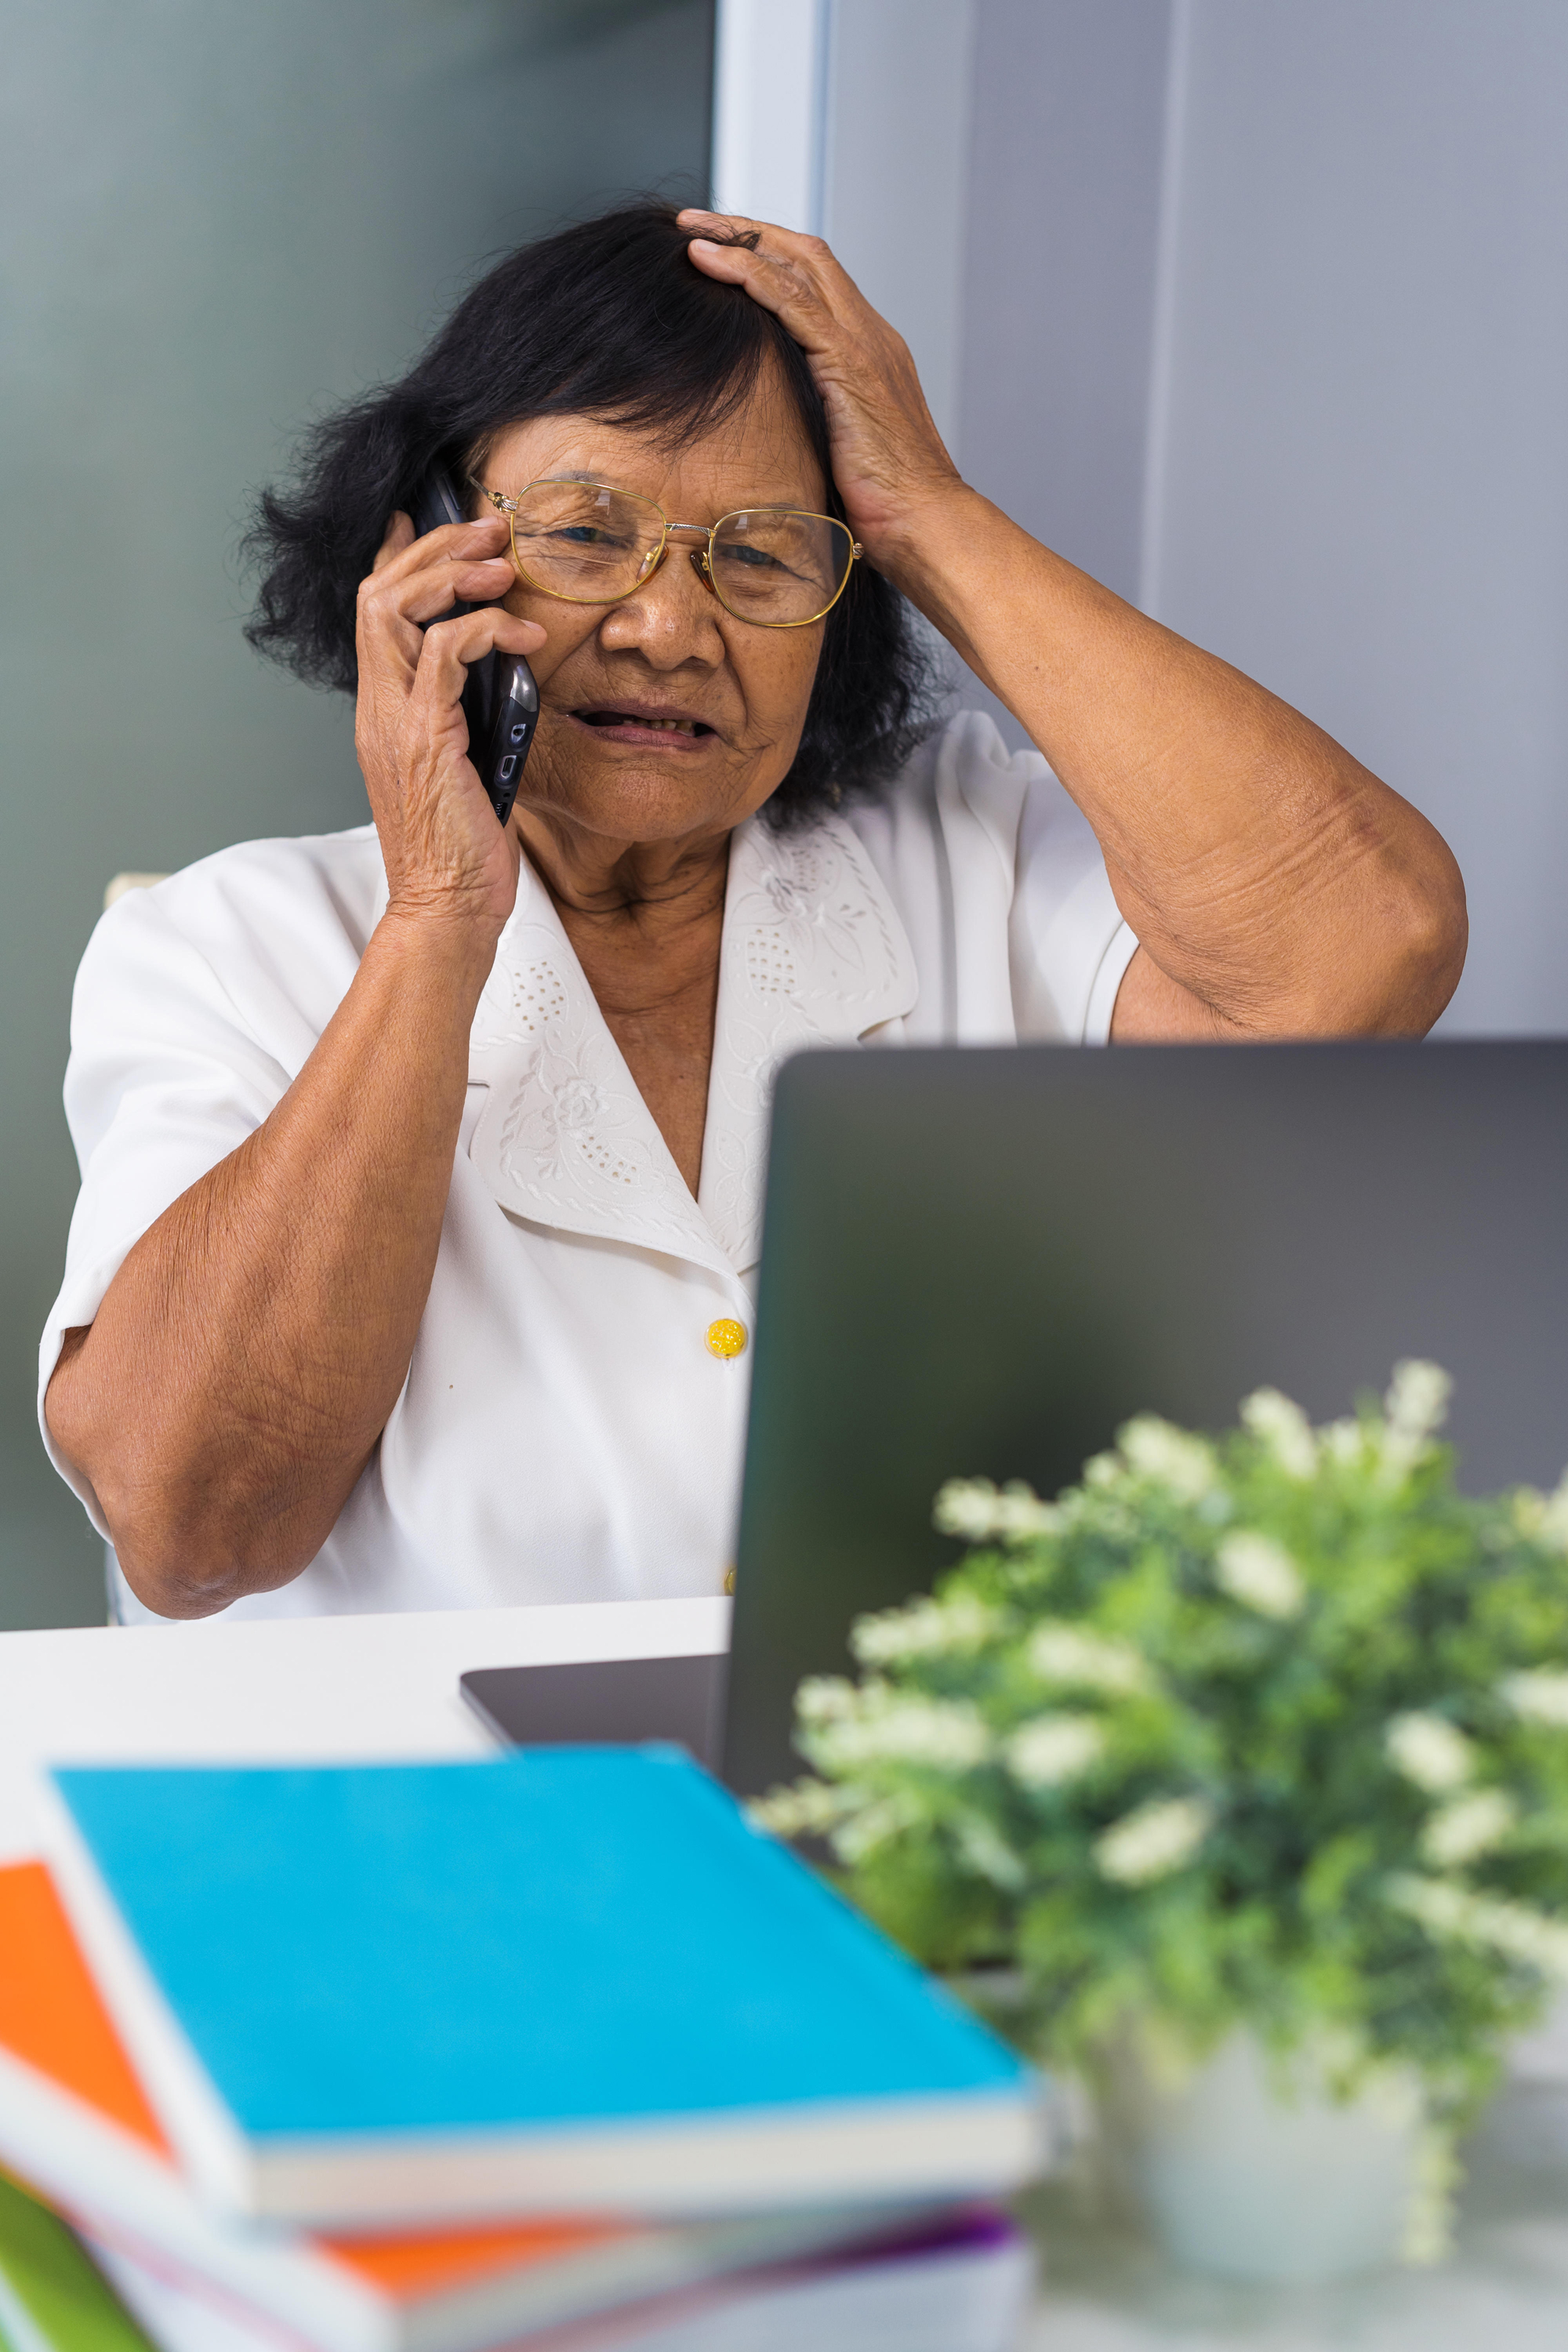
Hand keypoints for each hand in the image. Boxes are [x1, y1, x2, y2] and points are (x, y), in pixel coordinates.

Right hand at [354, 513, 547, 941]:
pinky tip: (524, 637)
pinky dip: (485, 630)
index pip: (372, 613)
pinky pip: (443, 654)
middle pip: (376, 593)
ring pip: (394, 609)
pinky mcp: (426, 738)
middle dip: (434, 549)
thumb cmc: (462, 851)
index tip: (428, 521)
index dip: (397, 558)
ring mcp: (395, 722)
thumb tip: (499, 673)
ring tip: (502, 565)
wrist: (446, 912)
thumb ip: (465, 716)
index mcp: (383, 714)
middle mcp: (378, 710)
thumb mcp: (465, 766)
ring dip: (452, 574)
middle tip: (487, 530)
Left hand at [677, 209, 964, 569]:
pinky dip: (748, 274)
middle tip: (694, 221)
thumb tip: (772, 435)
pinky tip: (709, 261)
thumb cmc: (885, 506)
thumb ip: (813, 423)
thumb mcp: (840, 451)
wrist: (924, 523)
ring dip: (738, 239)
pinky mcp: (849, 363)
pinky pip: (792, 300)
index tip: (720, 250)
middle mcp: (870, 334)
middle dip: (747, 230)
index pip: (816, 279)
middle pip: (805, 253)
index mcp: (870, 351)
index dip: (767, 256)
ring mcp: (862, 343)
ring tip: (690, 229)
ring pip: (796, 263)